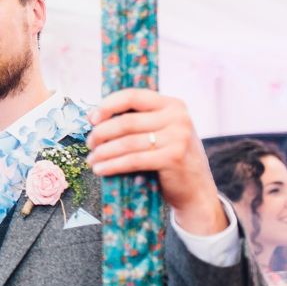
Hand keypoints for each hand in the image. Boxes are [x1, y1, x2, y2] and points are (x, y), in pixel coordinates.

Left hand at [86, 89, 225, 234]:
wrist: (197, 190)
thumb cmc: (171, 158)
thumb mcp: (163, 131)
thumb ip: (139, 121)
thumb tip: (95, 117)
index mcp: (173, 104)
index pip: (133, 96)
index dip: (108, 105)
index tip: (91, 119)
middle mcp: (178, 117)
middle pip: (126, 121)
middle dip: (101, 133)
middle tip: (89, 144)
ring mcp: (177, 137)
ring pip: (127, 142)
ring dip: (103, 152)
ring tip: (91, 159)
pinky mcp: (173, 158)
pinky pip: (133, 160)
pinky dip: (112, 165)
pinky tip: (100, 170)